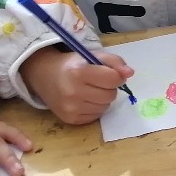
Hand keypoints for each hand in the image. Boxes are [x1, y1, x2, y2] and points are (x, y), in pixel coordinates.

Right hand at [19, 47, 133, 124]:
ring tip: (90, 90)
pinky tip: (85, 99)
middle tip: (98, 82)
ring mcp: (71, 108)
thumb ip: (114, 62)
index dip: (116, 76)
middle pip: (110, 95)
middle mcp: (73, 92)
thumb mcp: (92, 56)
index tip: (109, 73)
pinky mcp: (70, 119)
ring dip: (103, 99)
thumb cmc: (73, 64)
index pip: (113, 79)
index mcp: (79, 72)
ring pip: (105, 107)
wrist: (45, 76)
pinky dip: (95, 108)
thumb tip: (130, 73)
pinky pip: (96, 116)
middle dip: (109, 88)